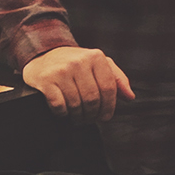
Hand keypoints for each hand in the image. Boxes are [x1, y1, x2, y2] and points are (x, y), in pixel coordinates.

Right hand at [21, 45, 135, 120]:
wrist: (45, 54)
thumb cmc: (76, 62)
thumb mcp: (99, 64)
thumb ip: (117, 78)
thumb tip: (130, 96)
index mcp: (96, 57)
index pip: (109, 88)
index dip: (109, 106)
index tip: (106, 117)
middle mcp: (79, 62)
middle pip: (93, 98)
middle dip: (93, 114)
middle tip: (90, 119)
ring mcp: (61, 71)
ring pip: (76, 104)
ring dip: (78, 116)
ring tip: (78, 117)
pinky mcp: (46, 80)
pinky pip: (58, 105)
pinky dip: (63, 114)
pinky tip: (65, 112)